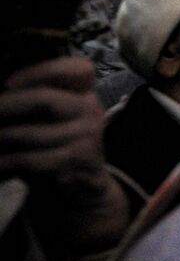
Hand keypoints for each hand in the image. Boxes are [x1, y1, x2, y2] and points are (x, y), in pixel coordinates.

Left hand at [0, 58, 129, 253]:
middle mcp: (90, 112)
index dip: (41, 71)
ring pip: (27, 135)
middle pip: (44, 99)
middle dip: (5, 106)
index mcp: (85, 95)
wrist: (83, 189)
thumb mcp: (51, 120)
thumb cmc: (57, 147)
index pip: (78, 70)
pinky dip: (3, 164)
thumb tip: (1, 98)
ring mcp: (85, 139)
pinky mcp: (73, 164)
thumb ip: (32, 103)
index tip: (8, 84)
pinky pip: (26, 160)